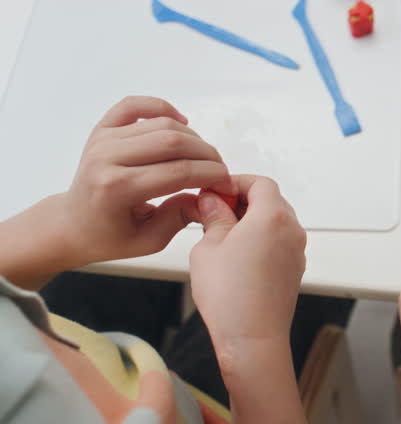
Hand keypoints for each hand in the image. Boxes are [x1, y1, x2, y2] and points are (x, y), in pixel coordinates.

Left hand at [62, 96, 232, 264]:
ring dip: (193, 138)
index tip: (227, 183)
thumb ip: (180, 217)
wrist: (73, 224)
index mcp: (117, 189)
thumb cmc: (110, 236)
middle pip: (174, 143)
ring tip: (203, 156)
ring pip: (162, 124)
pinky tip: (180, 122)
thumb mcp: (149, 241)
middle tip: (220, 170)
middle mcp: (107, 158)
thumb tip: (208, 196)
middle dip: (208, 155)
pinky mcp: (102, 129)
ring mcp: (103, 140)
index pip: (180, 172)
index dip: (212, 175)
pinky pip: (135, 105)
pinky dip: (161, 107)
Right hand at [189, 175, 306, 375]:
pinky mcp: (295, 269)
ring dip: (251, 221)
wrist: (252, 338)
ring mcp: (297, 251)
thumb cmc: (230, 295)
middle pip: (270, 200)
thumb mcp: (209, 246)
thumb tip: (212, 201)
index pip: (260, 183)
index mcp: (273, 216)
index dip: (235, 182)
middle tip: (213, 211)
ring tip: (221, 234)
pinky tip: (236, 254)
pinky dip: (261, 239)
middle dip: (242, 200)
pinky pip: (279, 242)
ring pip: (275, 222)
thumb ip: (213, 216)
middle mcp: (292, 230)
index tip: (214, 191)